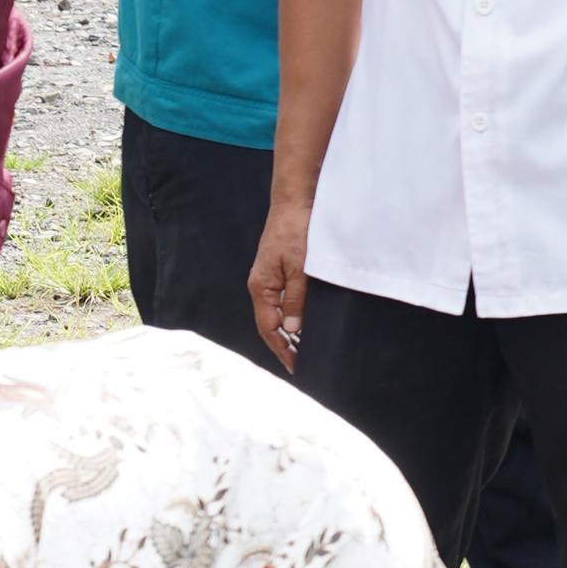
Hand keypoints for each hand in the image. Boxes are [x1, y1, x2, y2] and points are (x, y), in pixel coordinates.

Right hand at [249, 198, 311, 370]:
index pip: (268, 328)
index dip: (282, 349)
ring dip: (289, 332)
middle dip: (284, 345)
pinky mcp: (279, 270)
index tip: (296, 366)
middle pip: (270, 324)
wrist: (295, 201)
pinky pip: (283, 301)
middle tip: (303, 363)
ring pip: (277, 313)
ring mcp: (270, 278)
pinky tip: (304, 322)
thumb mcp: (299, 268)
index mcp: (261, 287)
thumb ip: (295, 300)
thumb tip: (293, 330)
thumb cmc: (296, 230)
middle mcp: (262, 286)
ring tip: (305, 348)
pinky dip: (292, 315)